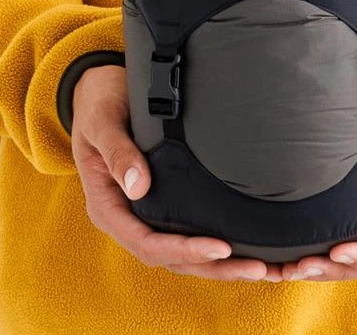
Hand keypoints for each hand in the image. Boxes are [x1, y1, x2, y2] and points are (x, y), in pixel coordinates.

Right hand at [71, 64, 282, 281]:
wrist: (97, 88)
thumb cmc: (99, 102)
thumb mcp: (103, 122)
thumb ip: (117, 153)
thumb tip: (138, 187)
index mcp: (107, 206)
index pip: (147, 243)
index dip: (185, 250)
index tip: (221, 247)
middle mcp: (125, 217)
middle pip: (170, 258)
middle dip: (212, 266)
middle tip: (256, 268)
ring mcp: (141, 212)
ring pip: (180, 253)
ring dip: (217, 264)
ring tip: (260, 267)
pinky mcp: (159, 202)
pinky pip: (184, 232)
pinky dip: (211, 246)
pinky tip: (242, 248)